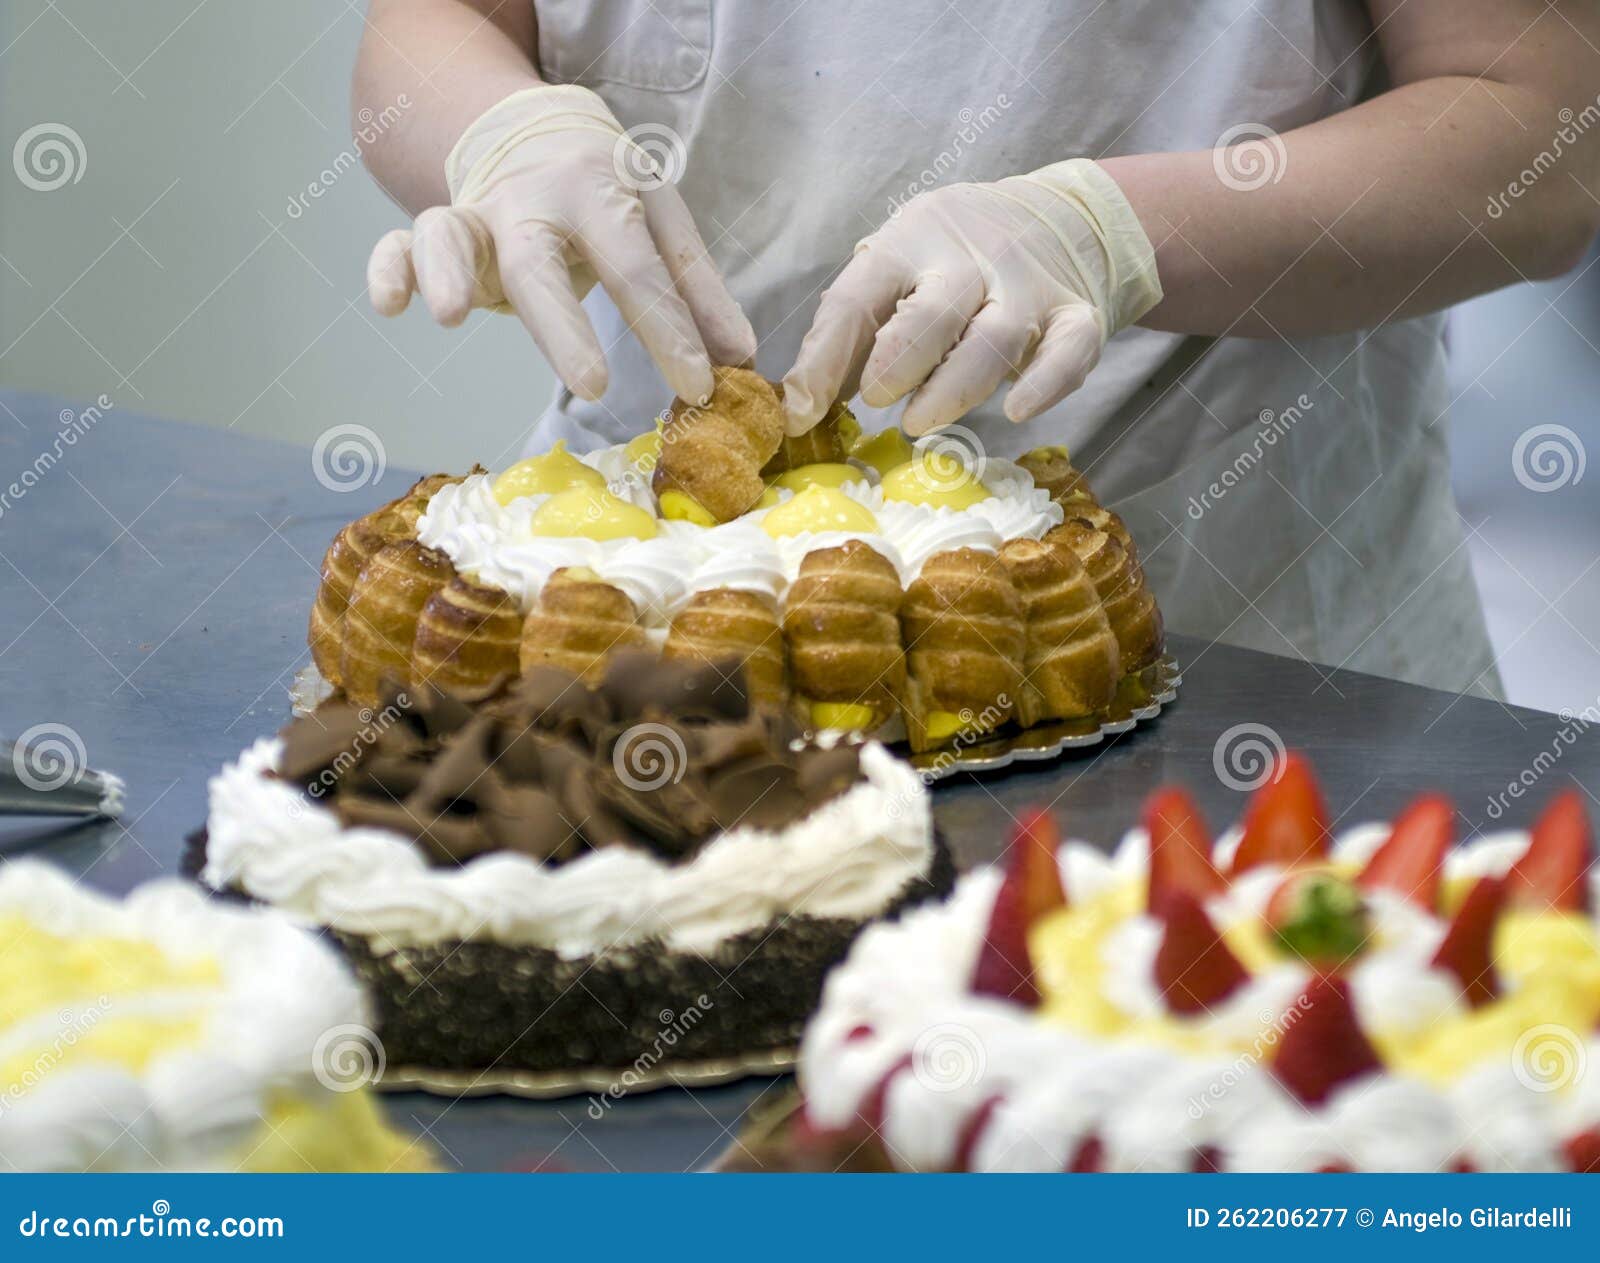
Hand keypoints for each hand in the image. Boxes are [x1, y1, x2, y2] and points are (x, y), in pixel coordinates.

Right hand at [366, 85, 754, 403]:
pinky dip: (390, 268)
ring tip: (452, 315)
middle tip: (593, 384)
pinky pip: (402, 242)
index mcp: (603, 192)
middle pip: (545, 263)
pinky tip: (391, 305)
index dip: (671, 331)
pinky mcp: (442, 231)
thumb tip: (741, 357)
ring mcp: (480, 215)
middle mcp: (535, 200)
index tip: (700, 387)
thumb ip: (695, 289)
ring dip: (447, 270)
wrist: (533, 129)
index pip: (640, 269)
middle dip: (565, 326)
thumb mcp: (660, 221)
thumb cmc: (606, 192)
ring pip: (453, 235)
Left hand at [782, 160, 1160, 435]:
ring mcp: (1027, 286)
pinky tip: (1017, 410)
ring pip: (995, 339)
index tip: (800, 412)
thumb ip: (855, 331)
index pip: (857, 298)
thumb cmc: (953, 261)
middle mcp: (969, 259)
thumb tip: (803, 405)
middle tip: (876, 399)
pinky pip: (1069, 351)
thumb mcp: (897, 271)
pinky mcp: (1077, 315)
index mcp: (908, 243)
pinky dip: (1046, 384)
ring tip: (921, 420)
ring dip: (953, 388)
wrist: (1061, 218)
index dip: (823, 360)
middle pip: (932, 313)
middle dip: (897, 363)